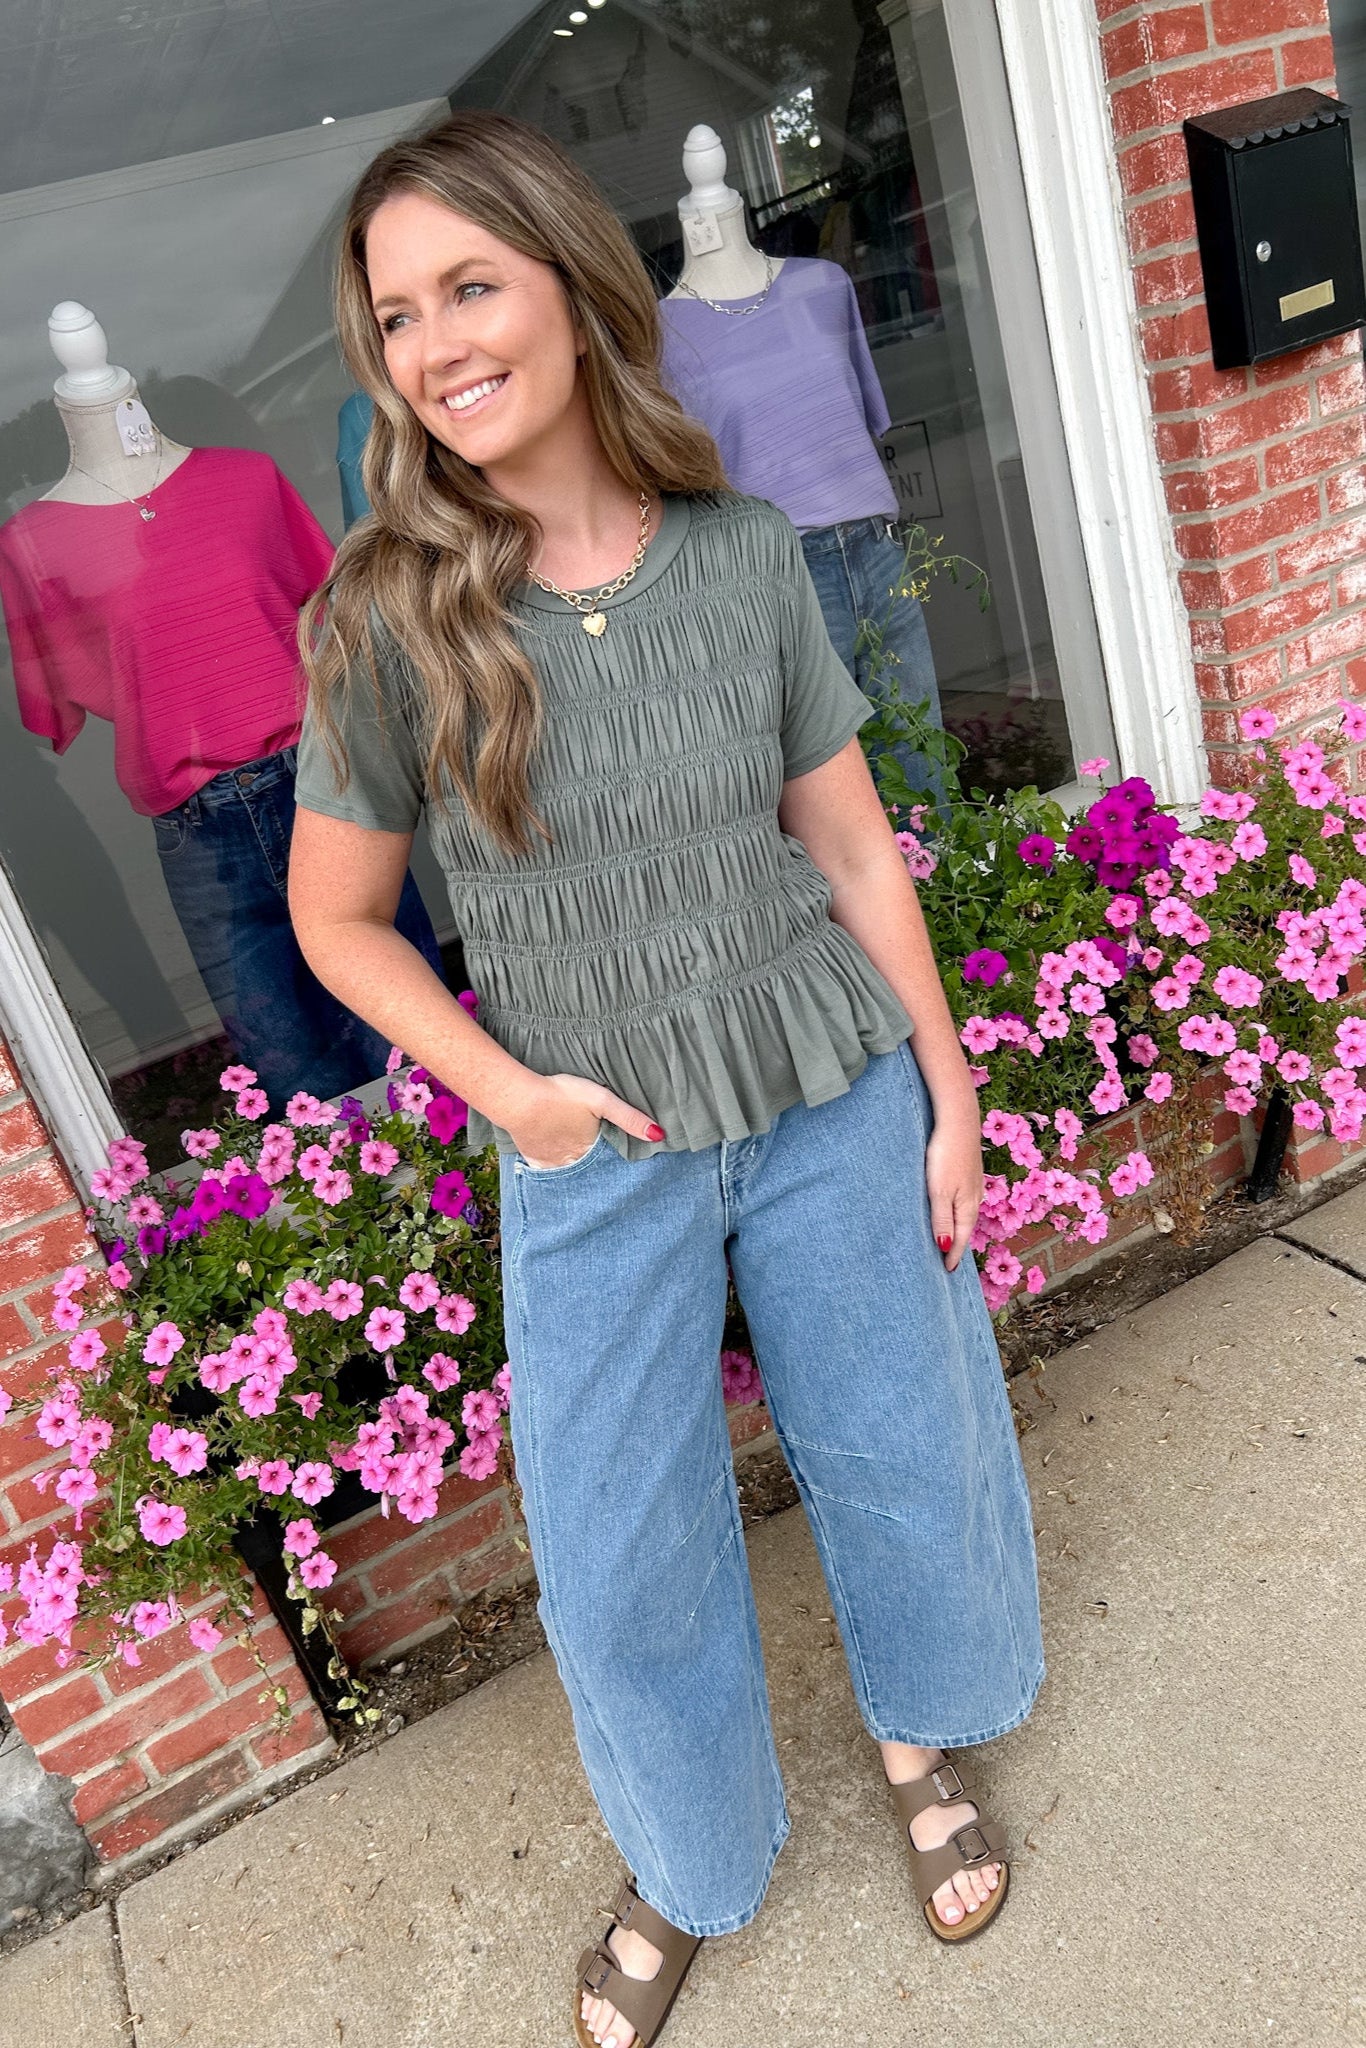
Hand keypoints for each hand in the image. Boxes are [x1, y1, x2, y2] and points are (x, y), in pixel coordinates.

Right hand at [507, 1072, 663, 1169]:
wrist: (519, 1099)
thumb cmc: (561, 1096)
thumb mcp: (602, 1100)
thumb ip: (630, 1118)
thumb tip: (660, 1135)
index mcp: (592, 1150)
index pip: (610, 1165)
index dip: (617, 1168)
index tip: (628, 1174)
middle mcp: (573, 1163)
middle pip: (591, 1174)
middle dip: (599, 1177)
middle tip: (607, 1181)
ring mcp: (551, 1164)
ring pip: (569, 1177)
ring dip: (578, 1178)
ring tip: (586, 1180)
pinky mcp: (533, 1158)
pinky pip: (545, 1175)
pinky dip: (552, 1178)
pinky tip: (557, 1178)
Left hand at [925, 1099, 983, 1272]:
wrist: (958, 1120)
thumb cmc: (946, 1155)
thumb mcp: (939, 1191)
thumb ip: (941, 1220)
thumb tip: (946, 1249)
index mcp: (967, 1206)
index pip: (961, 1239)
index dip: (953, 1256)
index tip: (946, 1273)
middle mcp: (974, 1198)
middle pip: (966, 1228)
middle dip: (958, 1246)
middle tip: (949, 1263)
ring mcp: (973, 1184)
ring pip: (966, 1214)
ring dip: (958, 1229)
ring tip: (950, 1241)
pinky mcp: (968, 1171)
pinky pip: (964, 1200)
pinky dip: (957, 1212)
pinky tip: (952, 1209)